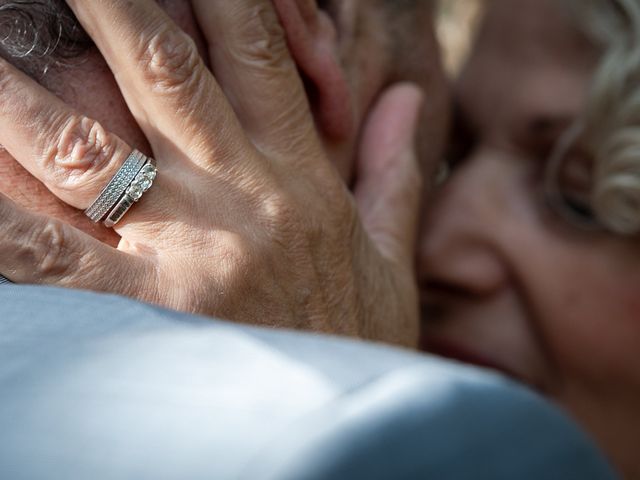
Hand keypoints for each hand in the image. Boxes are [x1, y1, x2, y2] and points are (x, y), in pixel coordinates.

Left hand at [0, 0, 423, 345]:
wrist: (334, 441)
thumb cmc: (354, 348)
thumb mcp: (390, 263)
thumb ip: (392, 175)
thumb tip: (405, 99)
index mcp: (300, 182)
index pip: (255, 55)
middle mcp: (240, 202)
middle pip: (163, 72)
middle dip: (114, 3)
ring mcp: (184, 255)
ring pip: (84, 148)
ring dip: (18, 92)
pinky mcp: (138, 315)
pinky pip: (43, 251)